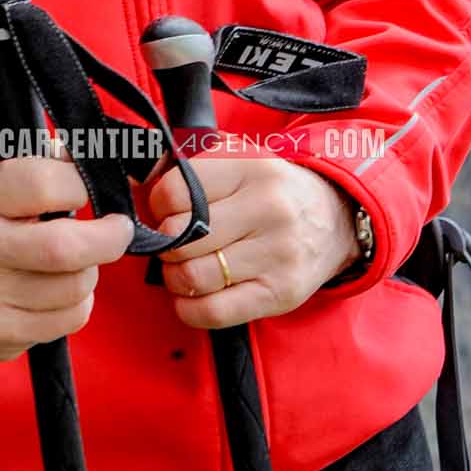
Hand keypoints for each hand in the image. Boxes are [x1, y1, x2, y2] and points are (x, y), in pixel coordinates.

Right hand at [0, 152, 133, 362]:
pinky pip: (68, 319)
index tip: (91, 190)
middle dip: (108, 238)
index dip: (81, 184)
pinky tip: (61, 291)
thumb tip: (90, 155)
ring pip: (74, 286)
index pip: (43, 184)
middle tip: (118, 229)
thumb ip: (39, 161)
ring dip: (90, 271)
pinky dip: (79, 303)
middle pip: (64, 247)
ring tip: (78, 260)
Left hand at [146, 139, 361, 328]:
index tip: (166, 211)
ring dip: (175, 278)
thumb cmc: (270, 189)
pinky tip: (193, 295)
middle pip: (180, 238)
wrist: (334, 219)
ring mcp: (277, 254)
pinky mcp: (280, 293)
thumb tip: (136, 179)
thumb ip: (188, 165)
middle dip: (165, 245)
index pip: (175, 192)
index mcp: (250, 167)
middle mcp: (267, 208)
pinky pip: (214, 312)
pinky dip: (190, 309)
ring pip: (193, 277)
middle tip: (172, 243)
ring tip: (183, 267)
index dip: (159, 206)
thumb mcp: (237, 158)